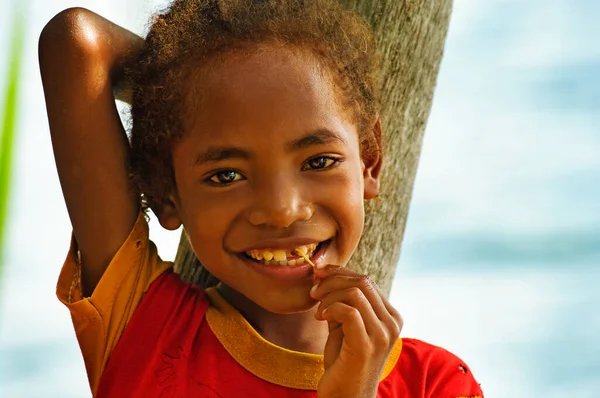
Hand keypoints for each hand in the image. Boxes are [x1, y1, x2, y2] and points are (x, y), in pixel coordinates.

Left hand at [310, 265, 402, 397]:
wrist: (345, 396)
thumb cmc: (343, 360)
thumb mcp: (344, 324)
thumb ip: (341, 300)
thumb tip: (323, 272)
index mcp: (390, 316)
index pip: (366, 280)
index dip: (339, 272)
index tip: (318, 274)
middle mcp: (392, 323)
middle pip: (362, 282)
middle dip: (332, 280)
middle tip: (313, 291)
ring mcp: (382, 335)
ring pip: (355, 293)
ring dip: (328, 296)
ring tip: (318, 310)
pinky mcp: (366, 345)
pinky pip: (349, 311)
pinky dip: (330, 309)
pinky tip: (321, 318)